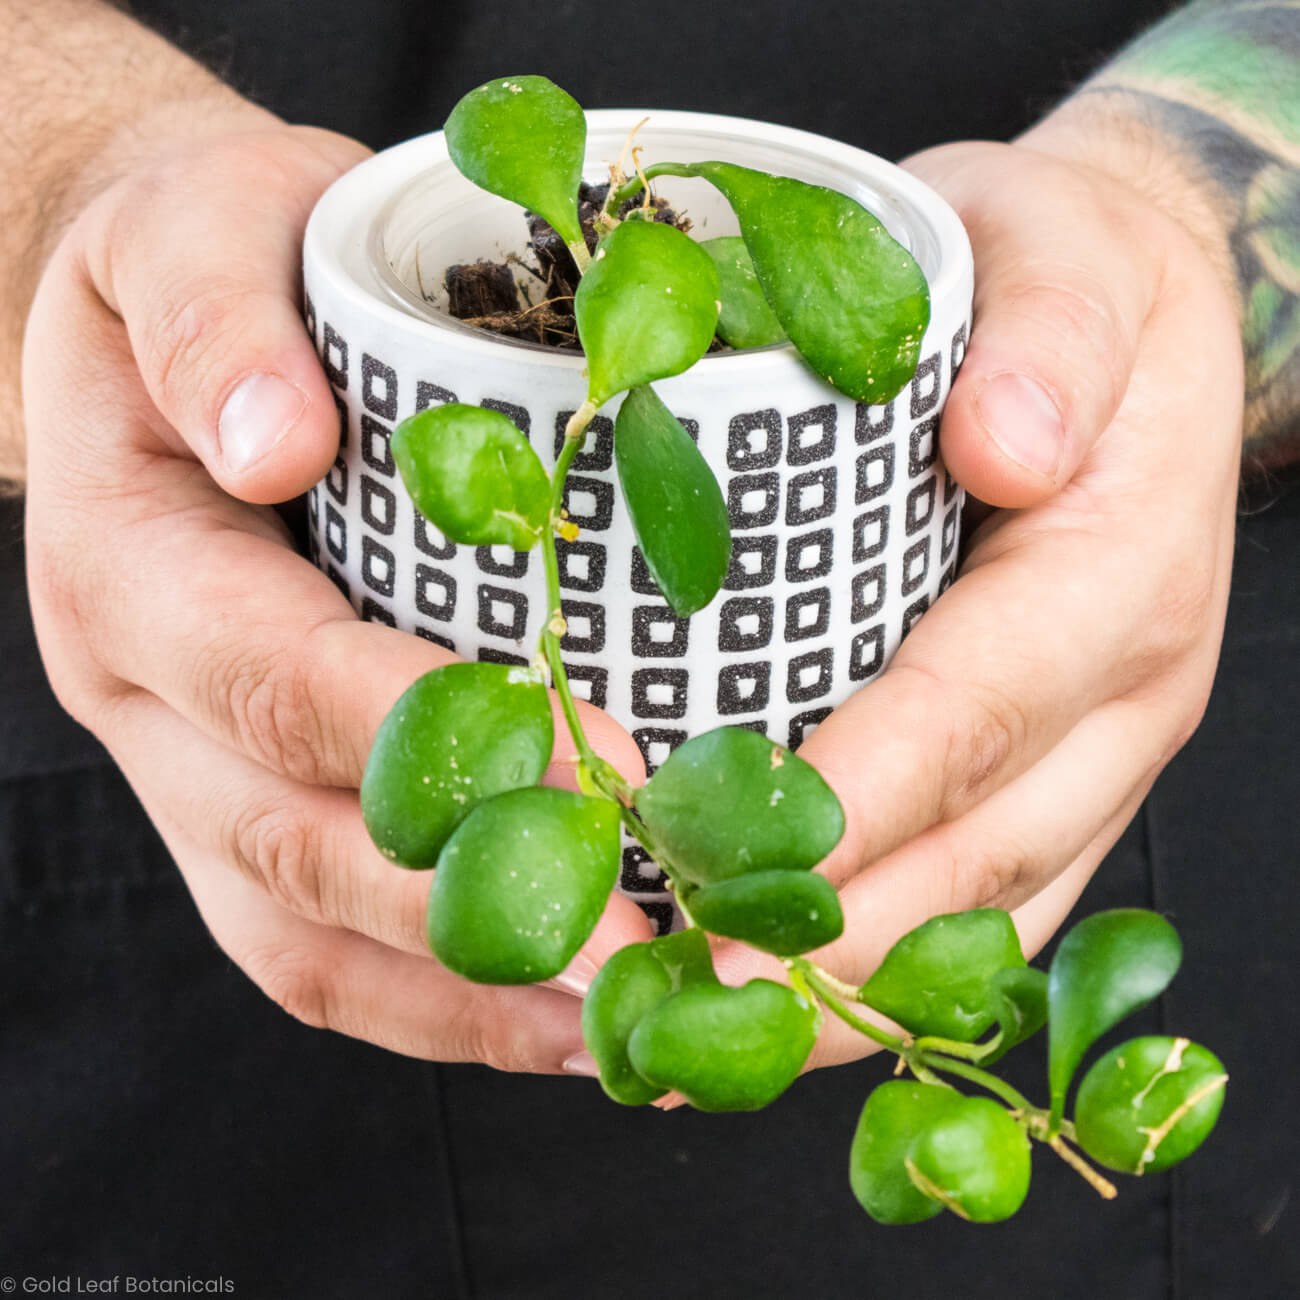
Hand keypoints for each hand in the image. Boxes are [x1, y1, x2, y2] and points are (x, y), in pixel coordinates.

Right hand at [22, 102, 649, 1072]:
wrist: (158, 342)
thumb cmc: (200, 271)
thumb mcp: (196, 227)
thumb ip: (215, 320)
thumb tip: (269, 439)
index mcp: (127, 568)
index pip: (276, 681)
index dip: (435, 736)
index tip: (612, 775)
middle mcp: (146, 705)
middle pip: (297, 846)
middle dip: (477, 903)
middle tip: (655, 938)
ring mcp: (190, 782)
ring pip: (309, 937)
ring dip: (469, 992)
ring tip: (629, 1013)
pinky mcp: (247, 819)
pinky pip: (325, 953)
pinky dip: (444, 1002)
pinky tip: (567, 1016)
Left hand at [712, 122, 1243, 1068]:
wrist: (1129, 311)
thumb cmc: (1068, 275)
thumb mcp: (1064, 247)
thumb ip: (1051, 333)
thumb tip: (1011, 446)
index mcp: (1121, 570)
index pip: (972, 710)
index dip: (850, 800)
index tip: (715, 868)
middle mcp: (1128, 690)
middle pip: (975, 848)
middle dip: (822, 939)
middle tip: (675, 1002)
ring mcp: (1100, 748)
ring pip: (985, 906)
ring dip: (846, 991)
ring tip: (701, 1042)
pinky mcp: (1060, 769)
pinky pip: (988, 897)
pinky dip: (886, 966)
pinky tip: (785, 1003)